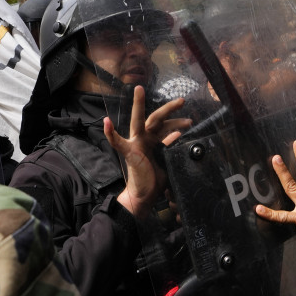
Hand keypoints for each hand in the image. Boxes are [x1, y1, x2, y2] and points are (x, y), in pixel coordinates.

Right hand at [107, 86, 191, 216]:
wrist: (145, 195)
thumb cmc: (154, 178)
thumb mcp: (166, 158)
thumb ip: (169, 145)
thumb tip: (178, 134)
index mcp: (153, 140)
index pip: (164, 125)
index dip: (174, 118)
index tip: (188, 116)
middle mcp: (145, 138)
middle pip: (156, 118)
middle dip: (169, 108)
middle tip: (182, 101)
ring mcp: (136, 144)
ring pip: (139, 121)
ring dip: (145, 109)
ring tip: (157, 106)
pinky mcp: (129, 153)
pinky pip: (117, 142)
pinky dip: (111, 133)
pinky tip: (107, 122)